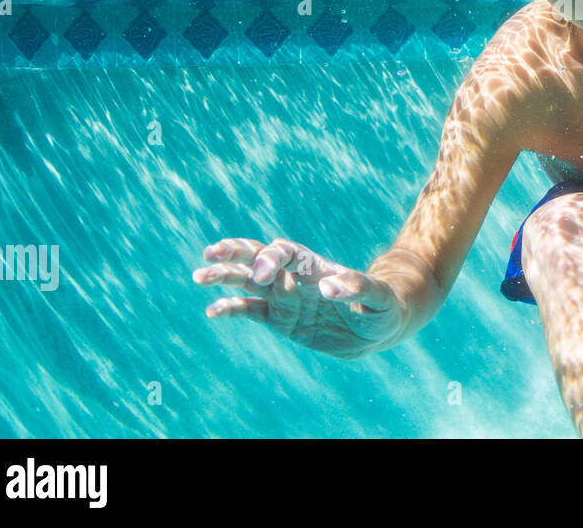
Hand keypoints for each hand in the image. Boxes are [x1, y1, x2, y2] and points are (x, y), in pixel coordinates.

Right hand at [192, 238, 402, 358]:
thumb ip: (357, 288)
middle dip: (235, 254)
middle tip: (210, 255)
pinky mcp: (280, 321)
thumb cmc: (383, 307)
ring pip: (248, 282)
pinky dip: (231, 309)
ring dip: (225, 277)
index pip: (286, 253)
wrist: (379, 330)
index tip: (263, 275)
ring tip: (199, 276)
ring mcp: (285, 299)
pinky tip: (212, 311)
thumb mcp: (379, 297)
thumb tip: (328, 287)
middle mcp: (294, 278)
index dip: (271, 258)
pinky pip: (251, 311)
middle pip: (259, 257)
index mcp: (315, 267)